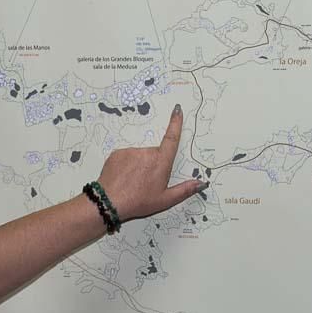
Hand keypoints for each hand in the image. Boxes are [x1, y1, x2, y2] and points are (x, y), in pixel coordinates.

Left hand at [96, 105, 206, 221]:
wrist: (110, 202)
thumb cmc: (138, 201)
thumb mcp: (165, 199)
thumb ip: (185, 190)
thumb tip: (201, 183)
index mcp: (161, 162)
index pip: (171, 138)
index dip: (175, 123)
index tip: (177, 110)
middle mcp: (147, 152)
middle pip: (155, 154)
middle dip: (153, 165)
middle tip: (146, 183)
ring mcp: (131, 151)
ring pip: (140, 156)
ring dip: (139, 166)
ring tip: (133, 183)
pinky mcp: (118, 153)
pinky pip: (126, 157)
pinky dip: (127, 166)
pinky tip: (124, 178)